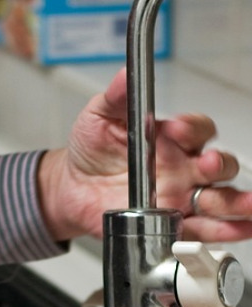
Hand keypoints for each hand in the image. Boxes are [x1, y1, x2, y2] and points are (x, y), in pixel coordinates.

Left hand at [38, 68, 251, 241]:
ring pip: (218, 198)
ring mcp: (180, 196)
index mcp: (171, 139)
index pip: (197, 130)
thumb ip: (116, 98)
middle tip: (207, 165)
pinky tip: (240, 229)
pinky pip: (202, 229)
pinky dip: (223, 231)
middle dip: (218, 165)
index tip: (176, 130)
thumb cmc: (91, 149)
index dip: (191, 129)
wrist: (72, 187)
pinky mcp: (170, 223)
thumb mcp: (99, 117)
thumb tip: (125, 76)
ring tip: (247, 206)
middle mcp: (183, 168)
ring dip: (235, 202)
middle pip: (218, 165)